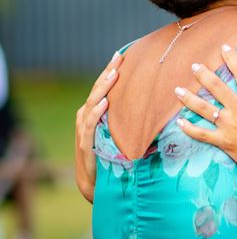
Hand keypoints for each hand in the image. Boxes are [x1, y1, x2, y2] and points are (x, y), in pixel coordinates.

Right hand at [75, 52, 122, 201]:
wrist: (93, 183)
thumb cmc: (108, 158)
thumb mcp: (118, 134)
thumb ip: (127, 119)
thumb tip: (151, 106)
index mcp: (93, 112)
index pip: (102, 87)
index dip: (110, 71)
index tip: (121, 55)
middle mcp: (85, 116)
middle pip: (97, 90)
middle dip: (108, 73)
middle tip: (119, 58)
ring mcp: (84, 129)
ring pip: (92, 103)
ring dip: (103, 88)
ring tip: (113, 74)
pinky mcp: (85, 143)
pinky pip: (90, 125)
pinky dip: (96, 113)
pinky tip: (104, 103)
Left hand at [176, 45, 236, 183]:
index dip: (231, 57)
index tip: (223, 48)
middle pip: (216, 86)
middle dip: (203, 74)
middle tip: (194, 66)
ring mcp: (229, 125)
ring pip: (203, 108)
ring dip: (189, 98)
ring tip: (178, 89)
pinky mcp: (225, 142)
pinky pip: (202, 134)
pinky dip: (189, 129)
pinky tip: (179, 122)